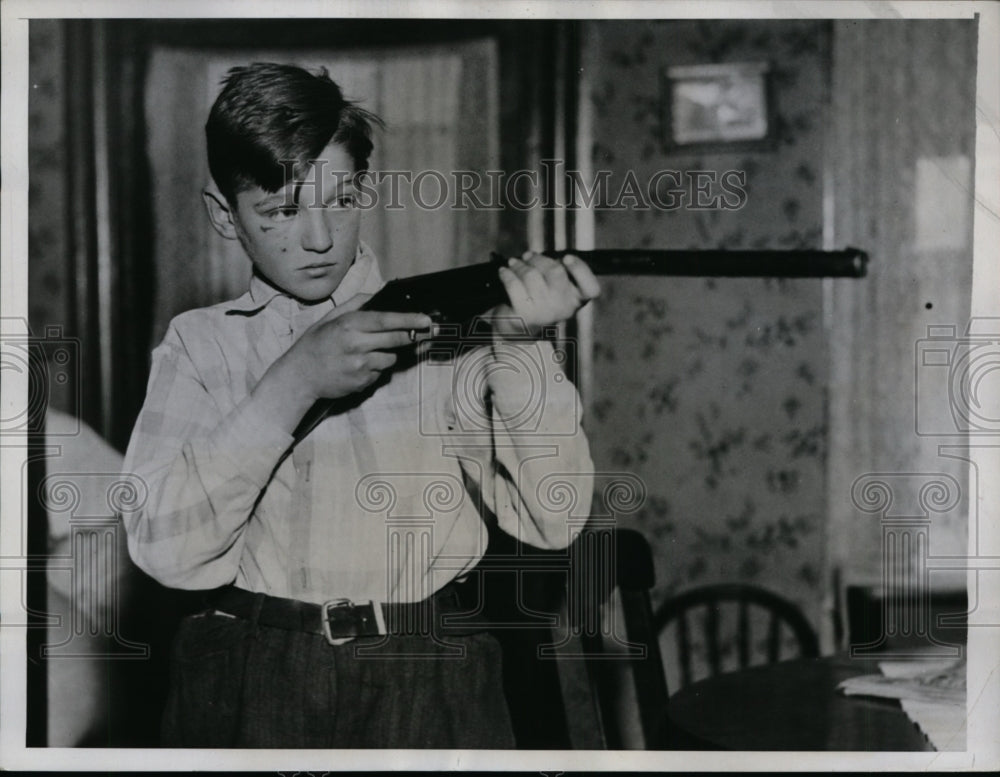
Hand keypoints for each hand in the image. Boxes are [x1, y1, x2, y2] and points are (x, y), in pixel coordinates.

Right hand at [287, 293, 431, 400]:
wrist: (300, 376)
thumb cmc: (315, 344)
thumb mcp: (330, 318)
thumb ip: (356, 304)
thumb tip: (380, 295)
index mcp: (348, 325)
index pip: (385, 320)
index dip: (409, 320)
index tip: (426, 320)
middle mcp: (356, 345)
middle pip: (395, 340)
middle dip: (412, 336)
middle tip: (425, 332)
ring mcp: (360, 366)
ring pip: (390, 358)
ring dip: (388, 354)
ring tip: (369, 352)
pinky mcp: (362, 382)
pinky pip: (380, 373)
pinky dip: (375, 368)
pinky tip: (359, 366)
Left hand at [491, 251, 600, 338]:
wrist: (520, 328)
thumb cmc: (540, 300)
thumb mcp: (555, 288)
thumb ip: (557, 272)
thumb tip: (541, 256)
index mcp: (577, 300)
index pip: (591, 289)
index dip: (581, 270)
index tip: (566, 257)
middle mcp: (564, 308)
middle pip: (556, 271)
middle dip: (539, 259)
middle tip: (528, 256)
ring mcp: (544, 312)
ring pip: (531, 275)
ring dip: (519, 265)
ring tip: (514, 263)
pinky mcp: (524, 314)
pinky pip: (514, 284)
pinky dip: (507, 274)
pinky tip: (504, 272)